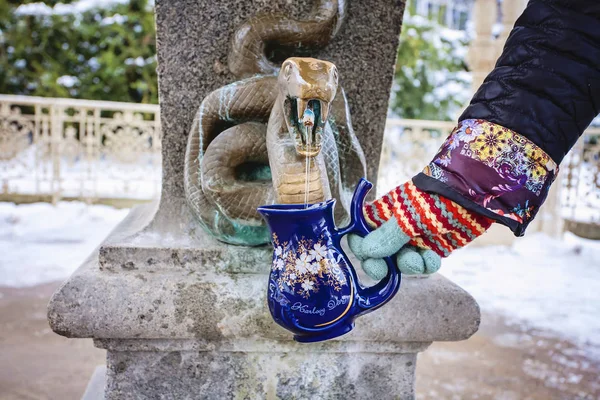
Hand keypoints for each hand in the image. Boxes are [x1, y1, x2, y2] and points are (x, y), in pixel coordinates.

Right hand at [349, 181, 492, 278]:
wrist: (472, 195)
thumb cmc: (434, 197)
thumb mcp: (409, 217)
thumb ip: (388, 236)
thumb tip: (366, 251)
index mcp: (382, 215)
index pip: (360, 233)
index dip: (361, 247)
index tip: (367, 257)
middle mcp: (394, 228)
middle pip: (378, 254)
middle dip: (381, 264)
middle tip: (384, 271)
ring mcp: (413, 239)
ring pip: (401, 262)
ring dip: (408, 265)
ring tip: (419, 261)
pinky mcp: (431, 248)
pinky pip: (422, 264)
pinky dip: (426, 265)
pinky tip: (432, 259)